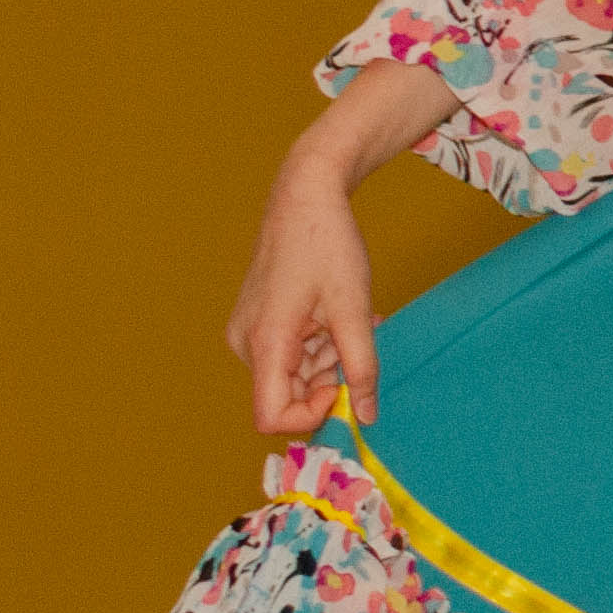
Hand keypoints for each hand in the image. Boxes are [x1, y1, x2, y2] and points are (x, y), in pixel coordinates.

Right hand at [229, 64, 454, 434]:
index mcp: (265, 343)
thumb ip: (362, 367)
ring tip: (353, 319)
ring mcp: (249, 332)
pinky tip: (340, 315)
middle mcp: (246, 343)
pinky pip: (290, 352)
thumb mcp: (354, 309)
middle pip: (286, 394)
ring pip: (293, 373)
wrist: (305, 195)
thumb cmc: (328, 245)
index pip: (272, 417)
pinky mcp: (258, 321)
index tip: (346, 389)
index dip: (311, 415)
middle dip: (329, 379)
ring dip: (330, 358)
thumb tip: (366, 418)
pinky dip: (320, 344)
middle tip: (359, 342)